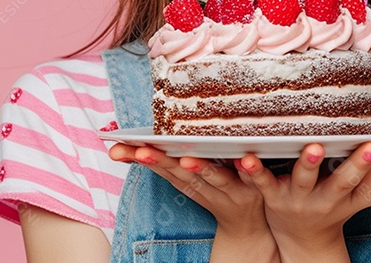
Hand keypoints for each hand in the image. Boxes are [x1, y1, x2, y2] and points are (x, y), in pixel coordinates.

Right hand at [108, 143, 273, 240]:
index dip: (138, 158)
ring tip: (186, 159)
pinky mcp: (254, 189)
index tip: (116, 149)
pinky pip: (253, 178)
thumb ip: (165, 160)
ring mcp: (230, 190)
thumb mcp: (187, 178)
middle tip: (140, 151)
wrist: (248, 228)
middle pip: (179, 173)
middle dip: (158, 161)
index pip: (159, 166)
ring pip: (213, 177)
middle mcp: (204, 187)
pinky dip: (249, 169)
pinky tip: (246, 158)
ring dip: (200, 168)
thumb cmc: (215, 193)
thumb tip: (132, 142)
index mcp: (186, 181)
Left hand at [238, 141, 370, 260]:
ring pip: (304, 180)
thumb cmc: (331, 208)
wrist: (303, 240)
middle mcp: (325, 200)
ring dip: (308, 164)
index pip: (365, 184)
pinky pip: (263, 183)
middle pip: (341, 182)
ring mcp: (298, 199)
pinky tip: (245, 158)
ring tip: (312, 149)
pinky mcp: (272, 197)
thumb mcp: (357, 198)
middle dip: (352, 164)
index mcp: (346, 197)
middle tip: (364, 145)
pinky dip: (253, 171)